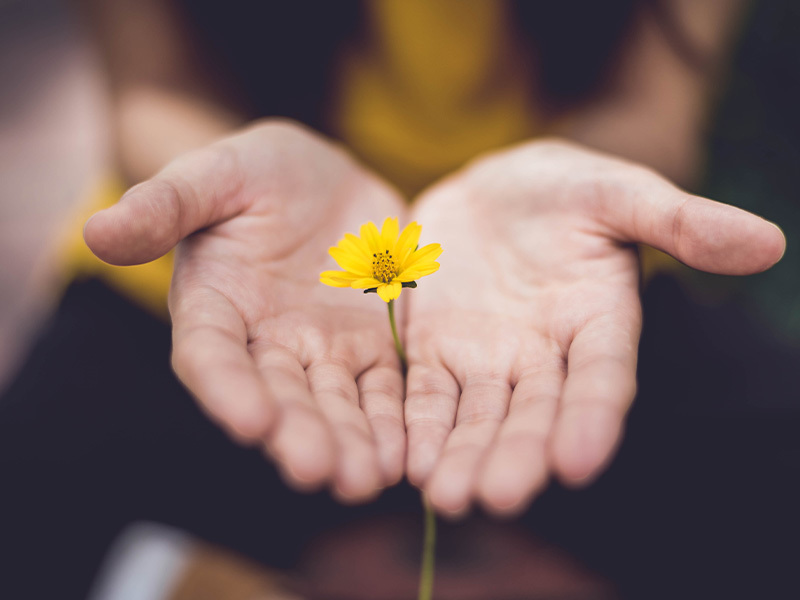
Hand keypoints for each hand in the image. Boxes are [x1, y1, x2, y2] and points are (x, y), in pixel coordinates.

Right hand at [85, 120, 407, 501]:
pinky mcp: (372, 347)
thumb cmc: (256, 172)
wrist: (323, 180)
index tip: (250, 421)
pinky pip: (384, 389)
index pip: (212, 356)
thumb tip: (97, 231)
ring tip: (366, 479)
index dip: (227, 389)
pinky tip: (406, 454)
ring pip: (335, 404)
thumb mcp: (214, 174)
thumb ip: (165, 204)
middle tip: (319, 471)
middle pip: (279, 396)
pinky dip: (393, 421)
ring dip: (350, 443)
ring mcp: (322, 350)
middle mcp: (266, 342)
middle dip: (297, 434)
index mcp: (216, 306)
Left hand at [404, 139, 784, 515]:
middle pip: (534, 413)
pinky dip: (418, 426)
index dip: (593, 417)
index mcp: (598, 321)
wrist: (491, 191)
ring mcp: (487, 358)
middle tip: (497, 498)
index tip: (579, 462)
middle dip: (517, 455)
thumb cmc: (564, 189)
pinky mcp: (435, 351)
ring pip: (477, 417)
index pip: (602, 377)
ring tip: (447, 497)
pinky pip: (425, 395)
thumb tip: (768, 241)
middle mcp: (544, 355)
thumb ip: (680, 221)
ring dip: (463, 457)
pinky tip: (407, 463)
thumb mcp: (617, 192)